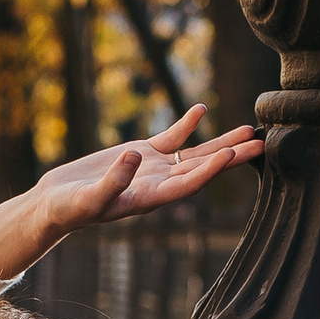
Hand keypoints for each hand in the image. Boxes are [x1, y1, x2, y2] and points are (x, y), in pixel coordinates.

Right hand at [0, 106, 262, 283]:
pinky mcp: (143, 153)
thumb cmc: (70, 208)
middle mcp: (160, 184)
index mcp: (151, 199)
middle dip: (233, 157)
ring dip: (222, 142)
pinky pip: (172, 138)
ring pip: (196, 153)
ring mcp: (154, 168)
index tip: (233, 155)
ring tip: (250, 129)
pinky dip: (186, 124)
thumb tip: (134, 155)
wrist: (56, 203)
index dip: (212, 171)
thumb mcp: (88, 199)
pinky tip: (202, 110)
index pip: (189, 185)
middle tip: (262, 145)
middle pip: (204, 169)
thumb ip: (113, 180)